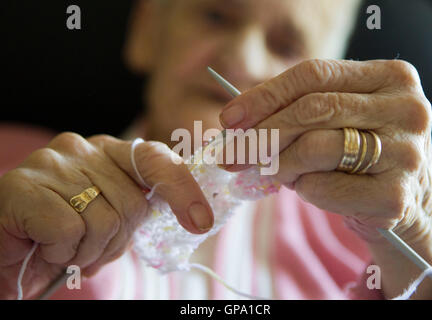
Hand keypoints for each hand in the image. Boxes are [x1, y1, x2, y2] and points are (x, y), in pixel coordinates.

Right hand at [0, 133, 212, 298]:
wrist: (10, 248)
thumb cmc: (65, 233)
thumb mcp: (112, 217)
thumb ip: (140, 205)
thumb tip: (194, 214)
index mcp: (110, 153)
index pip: (157, 160)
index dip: (182, 189)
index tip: (200, 220)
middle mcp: (84, 148)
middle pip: (132, 205)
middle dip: (118, 240)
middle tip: (91, 248)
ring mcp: (52, 162)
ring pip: (104, 220)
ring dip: (89, 250)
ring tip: (67, 249)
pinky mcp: (23, 185)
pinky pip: (69, 230)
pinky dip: (62, 252)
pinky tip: (44, 245)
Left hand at [219, 59, 431, 297]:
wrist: (404, 202)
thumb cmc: (359, 156)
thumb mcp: (337, 121)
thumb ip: (295, 110)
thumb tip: (234, 123)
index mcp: (391, 77)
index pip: (314, 74)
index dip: (265, 95)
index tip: (229, 118)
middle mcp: (406, 109)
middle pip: (312, 109)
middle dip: (261, 133)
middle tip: (231, 155)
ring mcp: (406, 153)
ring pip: (315, 148)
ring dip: (282, 164)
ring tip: (281, 172)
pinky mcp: (395, 195)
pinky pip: (323, 186)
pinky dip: (303, 189)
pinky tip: (309, 189)